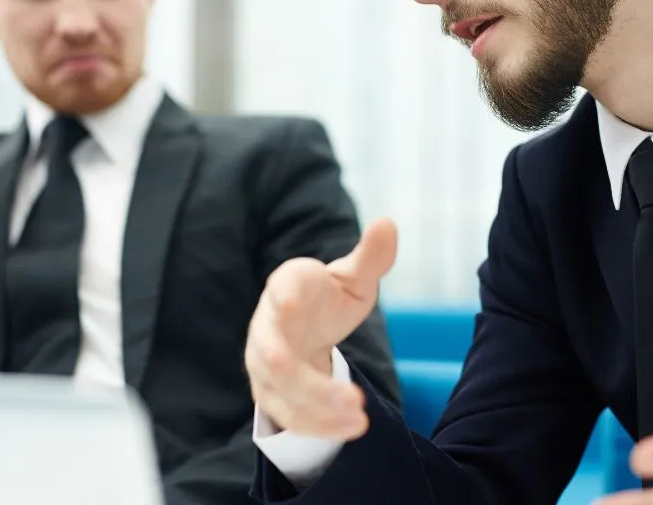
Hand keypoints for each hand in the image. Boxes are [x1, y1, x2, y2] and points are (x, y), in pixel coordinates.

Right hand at [245, 218, 397, 439]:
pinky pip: (288, 415)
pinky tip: (350, 429)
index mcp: (286, 285)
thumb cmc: (327, 299)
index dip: (285, 296)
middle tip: (356, 398)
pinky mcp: (270, 393)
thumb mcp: (353, 279)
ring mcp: (263, 363)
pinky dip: (317, 426)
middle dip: (311, 383)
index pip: (281, 288)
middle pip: (276, 357)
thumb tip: (388, 223)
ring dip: (319, 410)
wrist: (302, 330)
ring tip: (359, 421)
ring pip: (282, 392)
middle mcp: (266, 326)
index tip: (291, 301)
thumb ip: (371, 257)